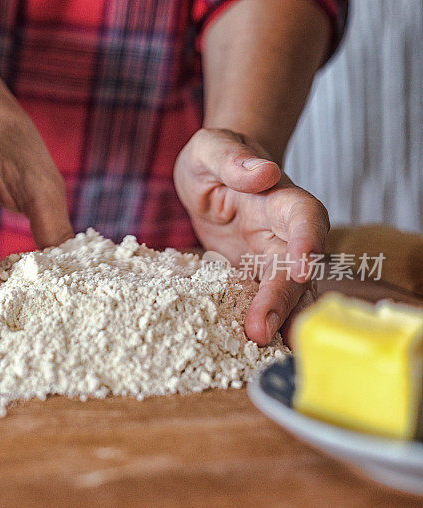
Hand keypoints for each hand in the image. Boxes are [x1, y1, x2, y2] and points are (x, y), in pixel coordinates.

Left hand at [174, 128, 328, 344]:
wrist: (209, 175)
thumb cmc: (213, 157)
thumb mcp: (209, 148)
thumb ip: (231, 158)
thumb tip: (262, 172)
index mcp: (279, 198)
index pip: (305, 217)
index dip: (308, 243)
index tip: (303, 268)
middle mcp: (281, 233)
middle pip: (294, 268)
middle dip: (282, 300)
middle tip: (262, 330)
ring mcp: (266, 258)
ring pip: (282, 293)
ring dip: (274, 321)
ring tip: (257, 348)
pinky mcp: (248, 277)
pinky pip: (257, 302)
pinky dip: (257, 323)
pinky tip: (246, 348)